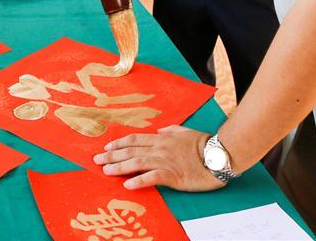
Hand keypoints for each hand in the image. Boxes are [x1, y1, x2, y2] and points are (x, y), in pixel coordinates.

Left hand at [93, 126, 225, 191]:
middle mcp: (160, 148)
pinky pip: (151, 177)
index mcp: (162, 138)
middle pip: (130, 151)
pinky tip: (127, 185)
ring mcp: (165, 161)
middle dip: (111, 156)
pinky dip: (138, 181)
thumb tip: (160, 130)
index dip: (118, 143)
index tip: (106, 148)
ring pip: (136, 163)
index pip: (135, 140)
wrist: (218, 155)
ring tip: (106, 171)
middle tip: (96, 161)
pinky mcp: (172, 175)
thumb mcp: (185, 131)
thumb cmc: (204, 144)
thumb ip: (171, 130)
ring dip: (119, 167)